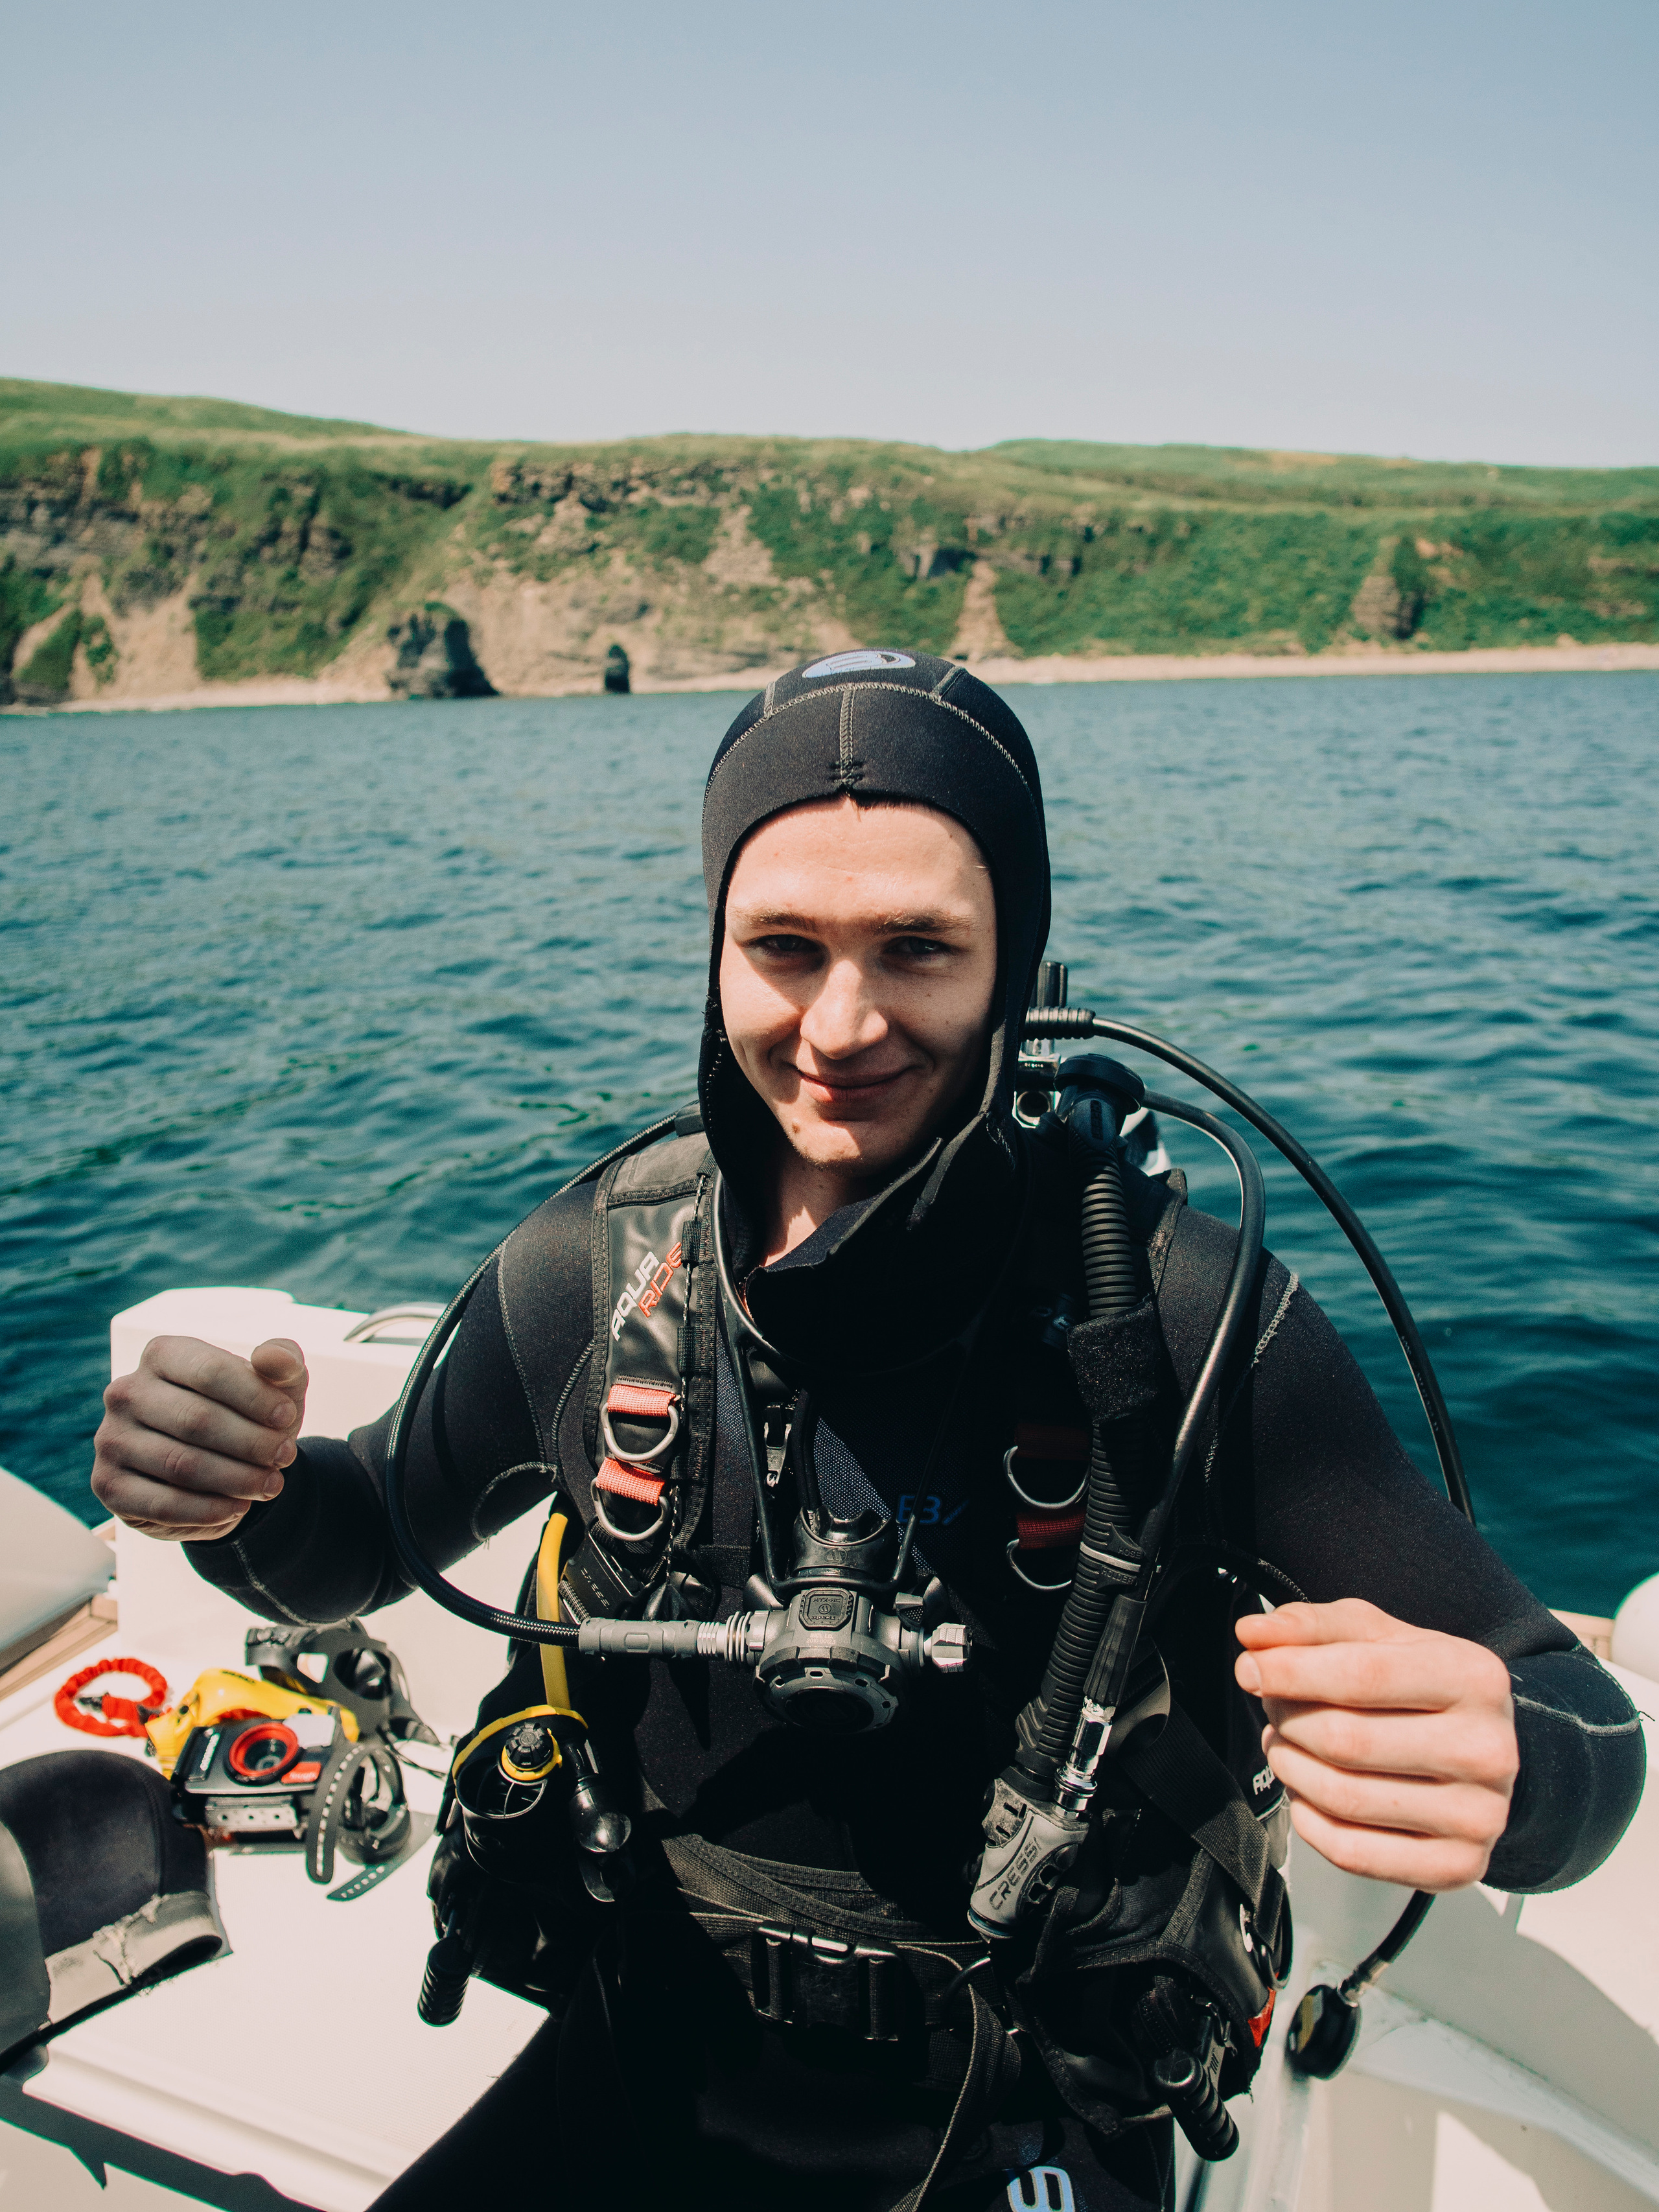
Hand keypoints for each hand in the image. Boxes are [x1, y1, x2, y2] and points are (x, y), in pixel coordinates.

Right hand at [92, 1337, 308, 1541]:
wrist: (219, 1465)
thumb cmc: (249, 1413)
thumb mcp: (275, 1384)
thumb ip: (282, 1360)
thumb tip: (272, 1356)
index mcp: (162, 1354)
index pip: (210, 1371)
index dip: (256, 1397)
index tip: (288, 1417)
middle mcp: (126, 1393)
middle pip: (196, 1420)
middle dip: (251, 1443)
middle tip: (285, 1457)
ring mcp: (111, 1439)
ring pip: (182, 1464)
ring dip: (237, 1479)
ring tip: (271, 1485)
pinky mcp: (109, 1485)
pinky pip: (164, 1504)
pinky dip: (209, 1509)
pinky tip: (238, 1507)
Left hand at [1234, 1598, 1517, 1891]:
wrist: (1482, 1753)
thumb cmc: (1424, 1689)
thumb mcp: (1378, 1638)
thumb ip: (1313, 1627)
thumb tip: (1254, 1634)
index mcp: (1473, 1678)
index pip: (1361, 1675)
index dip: (1290, 1672)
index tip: (1250, 1668)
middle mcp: (1486, 1751)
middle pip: (1345, 1740)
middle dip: (1288, 1719)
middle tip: (1274, 1706)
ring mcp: (1477, 1817)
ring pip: (1343, 1797)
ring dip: (1291, 1767)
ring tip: (1287, 1745)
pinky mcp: (1457, 1867)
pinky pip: (1351, 1852)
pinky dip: (1309, 1820)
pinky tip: (1308, 1792)